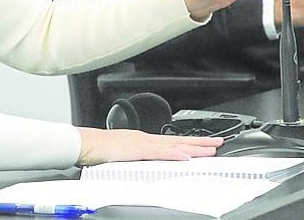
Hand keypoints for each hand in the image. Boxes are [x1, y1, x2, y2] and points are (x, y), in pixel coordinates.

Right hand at [76, 127, 221, 164]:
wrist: (85, 144)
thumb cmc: (99, 149)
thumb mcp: (123, 154)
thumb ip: (137, 157)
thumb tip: (149, 164)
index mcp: (143, 141)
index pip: (172, 142)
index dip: (190, 143)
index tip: (205, 145)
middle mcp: (146, 139)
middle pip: (178, 141)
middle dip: (199, 143)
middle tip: (218, 144)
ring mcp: (142, 143)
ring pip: (173, 146)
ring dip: (193, 148)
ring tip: (210, 150)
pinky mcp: (137, 150)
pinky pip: (159, 153)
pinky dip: (173, 155)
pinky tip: (185, 157)